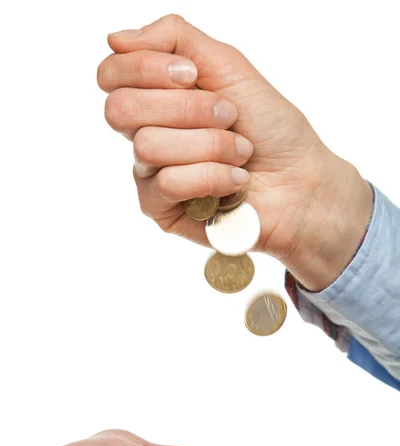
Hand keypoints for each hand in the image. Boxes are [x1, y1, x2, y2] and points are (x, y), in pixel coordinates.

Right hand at [98, 15, 372, 290]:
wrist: (300, 180)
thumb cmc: (270, 127)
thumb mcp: (227, 65)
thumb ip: (174, 38)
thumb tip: (116, 39)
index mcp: (156, 97)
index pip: (111, 74)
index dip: (145, 68)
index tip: (192, 73)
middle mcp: (145, 133)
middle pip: (121, 109)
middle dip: (185, 107)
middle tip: (228, 116)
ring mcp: (150, 174)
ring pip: (149, 146)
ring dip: (210, 144)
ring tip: (240, 152)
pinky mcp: (161, 210)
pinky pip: (168, 184)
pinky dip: (212, 176)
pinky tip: (234, 183)